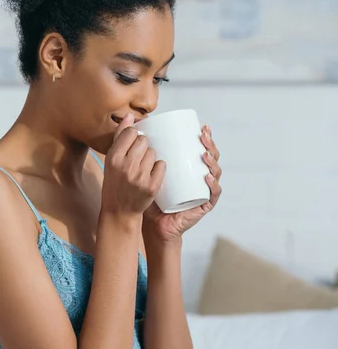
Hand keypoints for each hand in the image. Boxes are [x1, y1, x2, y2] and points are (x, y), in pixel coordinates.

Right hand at [101, 114, 166, 216]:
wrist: (119, 211)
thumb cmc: (114, 183)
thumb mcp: (111, 160)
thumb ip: (119, 137)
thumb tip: (130, 116)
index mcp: (113, 158)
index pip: (131, 133)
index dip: (133, 137)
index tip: (132, 144)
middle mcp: (126, 167)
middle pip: (144, 141)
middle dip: (143, 147)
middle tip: (138, 158)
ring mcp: (140, 177)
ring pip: (153, 153)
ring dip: (150, 158)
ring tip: (143, 168)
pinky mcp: (152, 186)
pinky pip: (162, 165)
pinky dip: (158, 168)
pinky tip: (151, 174)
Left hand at [142, 125, 221, 242]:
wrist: (153, 223)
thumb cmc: (151, 197)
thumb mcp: (147, 172)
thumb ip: (140, 153)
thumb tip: (132, 125)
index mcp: (191, 169)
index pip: (203, 150)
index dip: (206, 138)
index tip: (202, 127)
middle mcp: (200, 178)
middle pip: (212, 158)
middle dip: (211, 145)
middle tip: (203, 136)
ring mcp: (204, 191)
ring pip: (215, 173)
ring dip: (212, 162)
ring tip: (203, 154)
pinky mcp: (204, 205)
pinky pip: (213, 194)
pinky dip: (213, 185)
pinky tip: (206, 177)